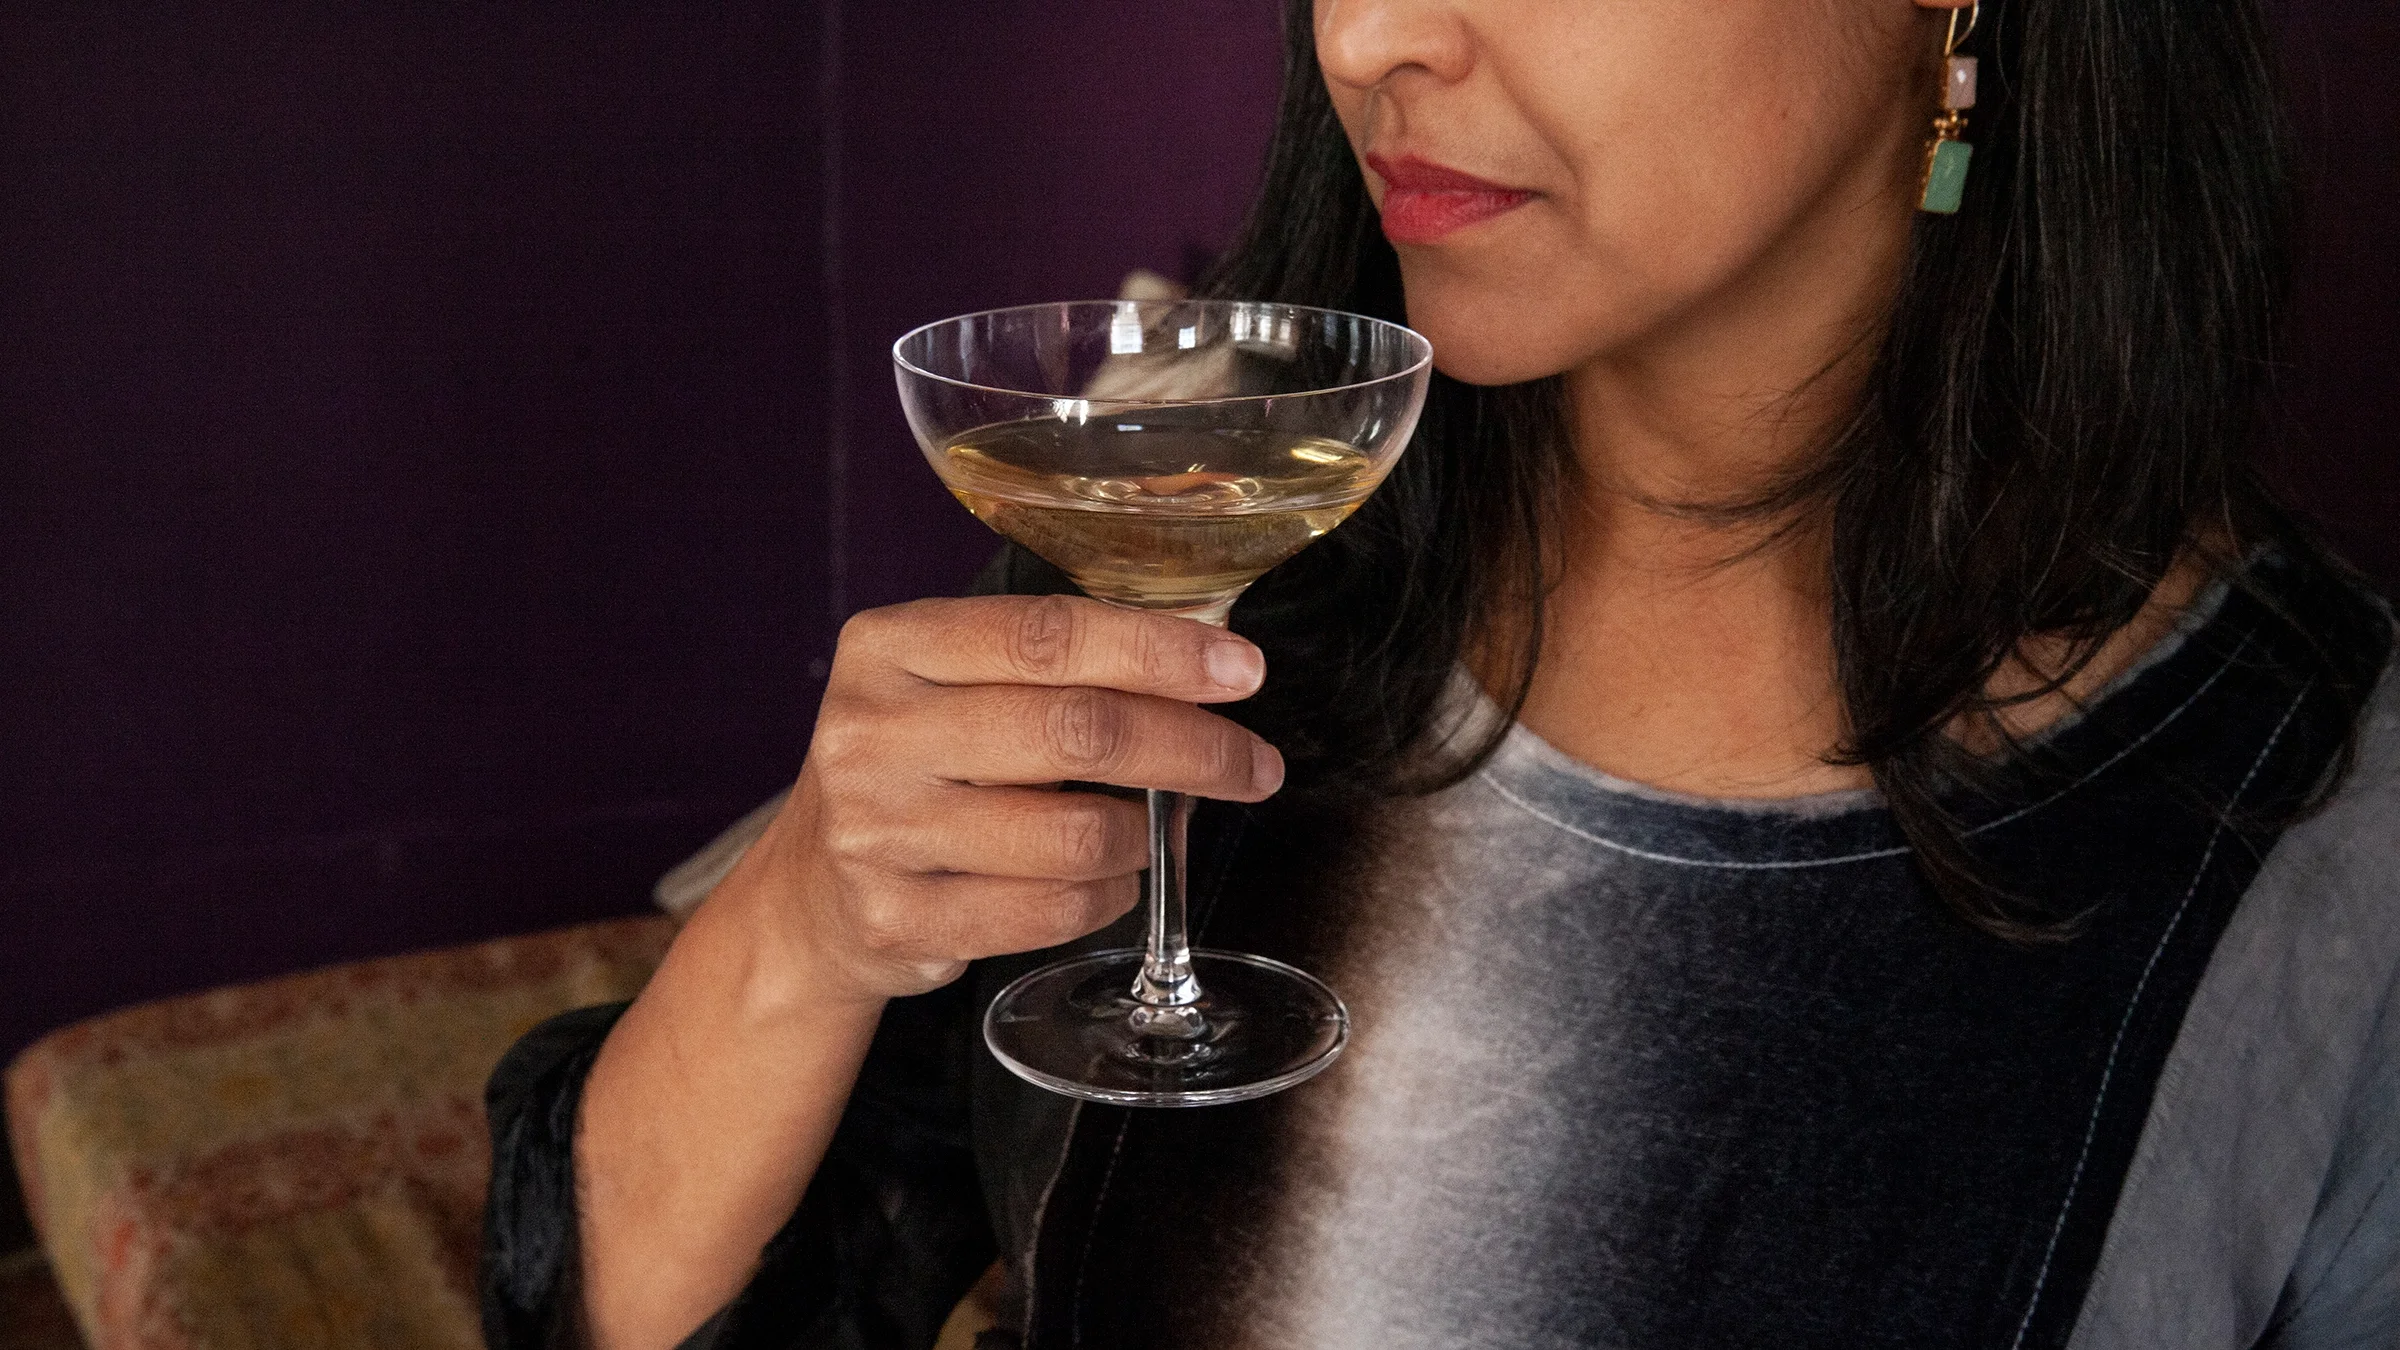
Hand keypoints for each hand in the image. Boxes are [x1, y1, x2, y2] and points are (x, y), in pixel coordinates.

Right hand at [731, 594, 1282, 1008]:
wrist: (809, 892)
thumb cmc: (916, 768)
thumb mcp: (949, 684)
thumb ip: (1051, 662)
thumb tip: (1208, 659)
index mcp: (890, 646)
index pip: (1048, 635)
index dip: (1160, 651)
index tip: (1242, 670)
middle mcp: (872, 731)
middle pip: (1076, 731)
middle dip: (1192, 748)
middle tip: (1253, 765)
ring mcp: (876, 830)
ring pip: (1074, 834)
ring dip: (1143, 835)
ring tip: (1149, 829)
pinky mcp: (895, 918)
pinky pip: (1051, 912)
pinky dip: (1107, 897)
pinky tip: (1107, 881)